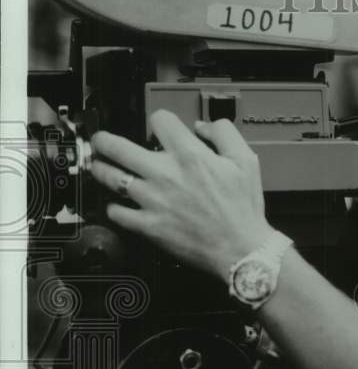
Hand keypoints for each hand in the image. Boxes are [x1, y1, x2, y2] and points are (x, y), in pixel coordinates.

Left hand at [89, 111, 273, 281]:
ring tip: (99, 166)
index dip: (160, 119)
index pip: (160, 120)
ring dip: (100, 168)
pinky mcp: (147, 225)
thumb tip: (201, 126)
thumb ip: (225, 134)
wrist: (241, 249)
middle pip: (118, 146)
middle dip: (105, 140)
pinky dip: (113, 206)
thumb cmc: (243, 209)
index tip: (158, 127)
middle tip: (102, 141)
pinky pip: (116, 212)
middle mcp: (166, 174)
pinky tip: (118, 203)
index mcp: (191, 156)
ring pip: (110, 177)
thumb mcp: (246, 161)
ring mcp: (153, 200)